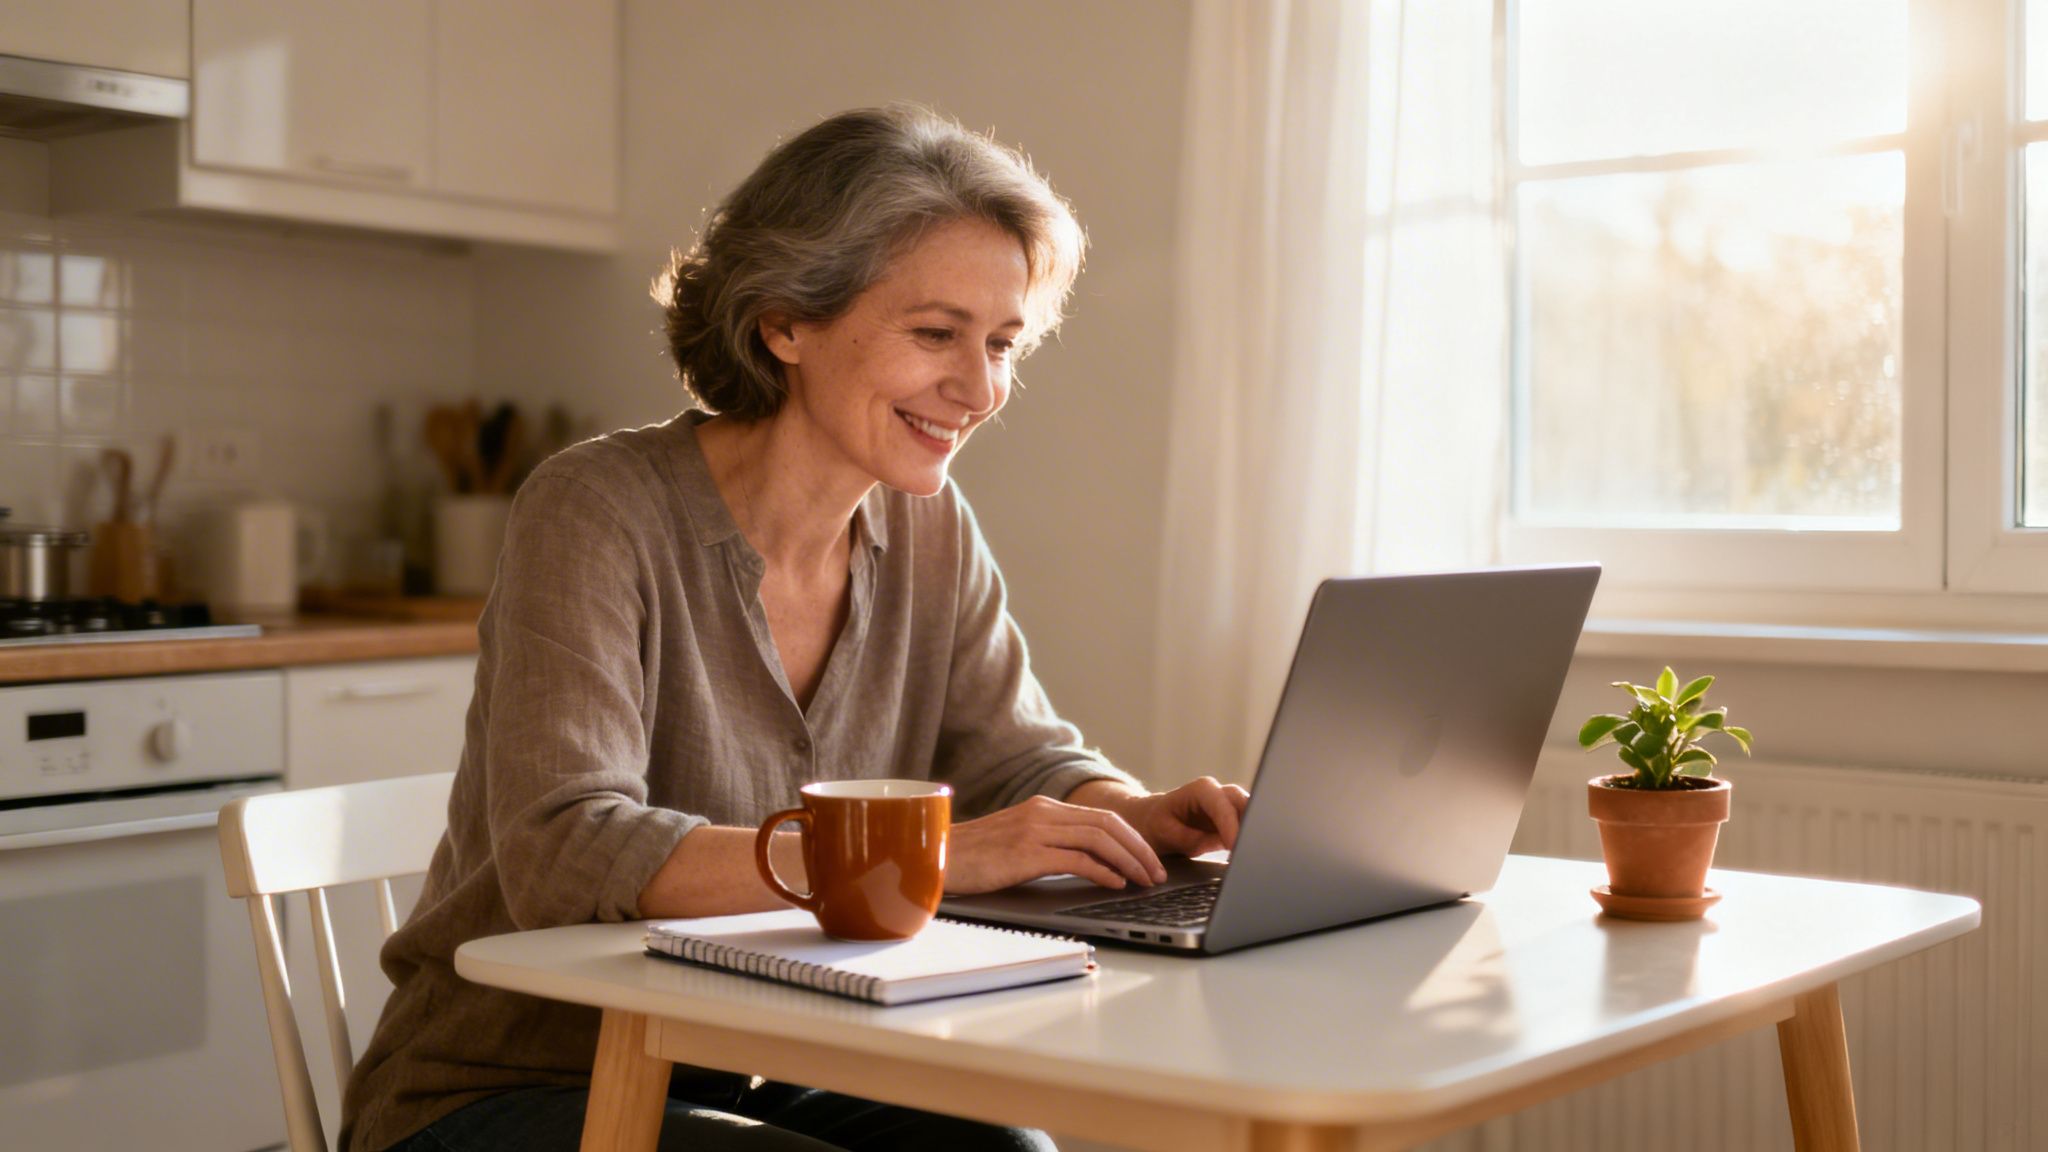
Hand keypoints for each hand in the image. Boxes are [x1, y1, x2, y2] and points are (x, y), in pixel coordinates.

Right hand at [945, 795, 1166, 894]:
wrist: (932, 858)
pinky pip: (1076, 859)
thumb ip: (1049, 845)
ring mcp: (1034, 830)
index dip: (1131, 838)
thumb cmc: (971, 858)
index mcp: (1042, 807)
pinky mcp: (1025, 853)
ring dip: (1129, 861)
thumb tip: (1087, 864)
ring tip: (1144, 880)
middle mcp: (1042, 812)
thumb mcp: (1016, 844)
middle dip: (1139, 849)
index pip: (1101, 817)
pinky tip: (1115, 884)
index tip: (1148, 860)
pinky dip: (1103, 871)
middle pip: (1108, 824)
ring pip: (1098, 839)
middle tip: (1157, 872)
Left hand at [1070, 776, 1248, 857]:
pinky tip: (1251, 858)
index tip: (1235, 847)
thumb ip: (1194, 839)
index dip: (1232, 825)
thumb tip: (1223, 847)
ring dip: (1255, 833)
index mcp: (1201, 790)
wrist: (1150, 823)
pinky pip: (1249, 828)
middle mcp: (1219, 793)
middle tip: (1253, 852)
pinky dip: (1252, 841)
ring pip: (1253, 814)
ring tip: (1254, 858)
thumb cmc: (1154, 826)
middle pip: (1246, 803)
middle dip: (1252, 825)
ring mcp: (1229, 806)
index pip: (1223, 804)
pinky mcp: (1234, 822)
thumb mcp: (1167, 834)